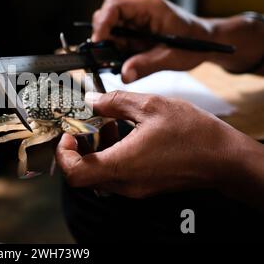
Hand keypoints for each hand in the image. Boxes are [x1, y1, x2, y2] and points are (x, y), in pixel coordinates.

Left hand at [56, 91, 263, 200]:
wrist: (224, 158)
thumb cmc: (193, 134)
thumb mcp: (151, 106)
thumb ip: (114, 102)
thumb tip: (92, 100)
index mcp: (123, 164)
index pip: (74, 173)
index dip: (64, 154)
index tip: (70, 135)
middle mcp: (125, 182)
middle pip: (84, 172)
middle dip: (81, 146)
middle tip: (90, 125)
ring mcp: (134, 188)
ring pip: (99, 172)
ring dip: (97, 148)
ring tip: (111, 123)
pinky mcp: (143, 186)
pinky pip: (115, 174)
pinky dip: (111, 154)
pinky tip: (125, 132)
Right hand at [92, 0, 263, 81]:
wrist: (209, 44)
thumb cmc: (195, 43)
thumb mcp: (171, 56)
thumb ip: (146, 64)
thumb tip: (124, 75)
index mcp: (148, 6)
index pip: (114, 6)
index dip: (102, 24)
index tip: (97, 42)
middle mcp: (138, 11)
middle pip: (106, 17)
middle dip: (101, 37)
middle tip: (102, 57)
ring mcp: (135, 23)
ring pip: (109, 30)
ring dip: (108, 47)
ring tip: (113, 63)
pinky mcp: (134, 35)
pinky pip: (117, 41)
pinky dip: (115, 53)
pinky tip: (122, 64)